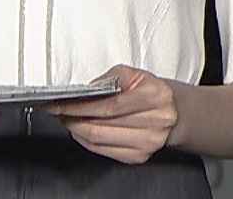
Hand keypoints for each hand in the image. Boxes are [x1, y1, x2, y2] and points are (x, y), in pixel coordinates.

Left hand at [45, 64, 180, 163]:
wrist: (174, 113)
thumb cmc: (153, 92)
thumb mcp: (136, 75)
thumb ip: (109, 79)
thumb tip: (82, 92)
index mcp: (155, 96)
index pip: (108, 105)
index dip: (78, 106)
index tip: (58, 103)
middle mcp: (155, 122)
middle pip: (100, 125)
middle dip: (72, 117)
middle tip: (57, 111)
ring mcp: (147, 143)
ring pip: (98, 140)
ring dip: (76, 129)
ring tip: (67, 118)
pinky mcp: (139, 157)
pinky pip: (103, 150)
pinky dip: (86, 140)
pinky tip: (81, 130)